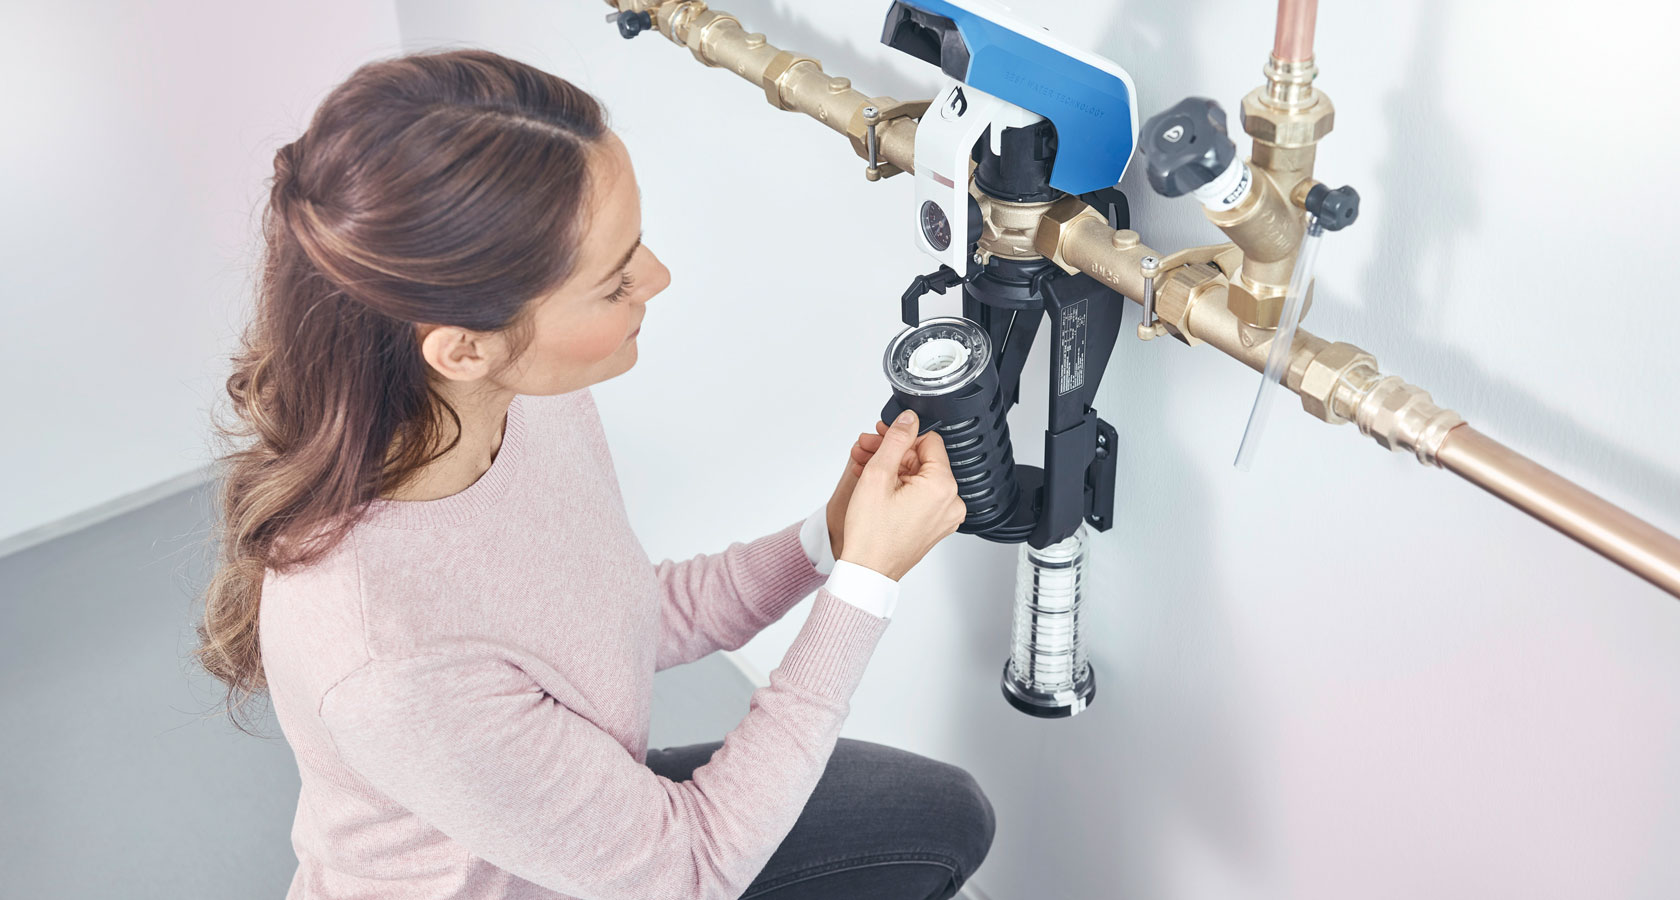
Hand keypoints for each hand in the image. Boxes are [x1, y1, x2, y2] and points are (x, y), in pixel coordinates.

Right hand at [836, 409, 966, 580]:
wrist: (867, 571)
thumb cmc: (871, 534)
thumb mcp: (879, 475)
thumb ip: (896, 440)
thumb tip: (908, 419)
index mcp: (943, 487)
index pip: (929, 441)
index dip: (901, 436)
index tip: (882, 437)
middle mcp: (951, 502)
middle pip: (922, 460)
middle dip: (891, 453)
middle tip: (866, 450)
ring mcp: (944, 516)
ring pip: (918, 478)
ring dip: (891, 469)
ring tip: (864, 468)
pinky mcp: (934, 525)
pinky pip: (919, 496)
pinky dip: (898, 487)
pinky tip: (874, 485)